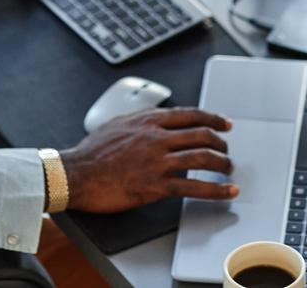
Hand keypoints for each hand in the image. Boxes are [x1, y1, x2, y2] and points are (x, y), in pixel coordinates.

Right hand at [60, 107, 238, 212]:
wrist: (76, 173)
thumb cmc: (92, 151)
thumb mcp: (118, 123)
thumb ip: (140, 120)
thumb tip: (153, 119)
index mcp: (149, 120)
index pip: (190, 114)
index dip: (213, 118)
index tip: (225, 124)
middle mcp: (157, 137)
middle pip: (202, 134)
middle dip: (221, 143)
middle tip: (227, 150)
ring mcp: (158, 161)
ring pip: (202, 158)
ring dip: (222, 164)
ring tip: (229, 170)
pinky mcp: (156, 185)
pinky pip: (194, 188)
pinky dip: (216, 190)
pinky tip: (226, 192)